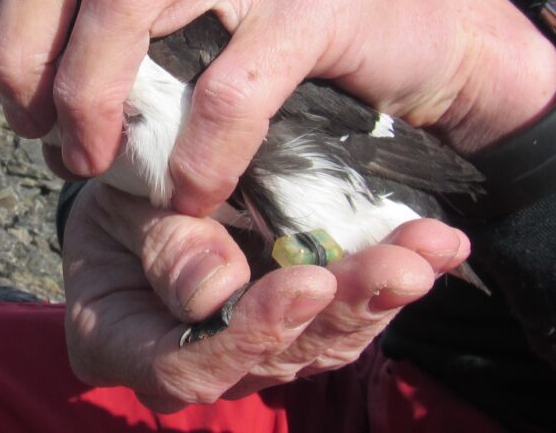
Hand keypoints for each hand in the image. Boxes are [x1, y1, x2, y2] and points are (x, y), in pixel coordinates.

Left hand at [0, 0, 555, 214]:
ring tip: (97, 165)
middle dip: (27, 49)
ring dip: (93, 94)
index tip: (26, 103)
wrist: (457, 38)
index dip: (16, 23)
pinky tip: (197, 192)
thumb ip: (165, 1)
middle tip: (41, 133)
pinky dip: (198, 153)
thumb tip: (70, 65)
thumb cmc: (332, 31)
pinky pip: (229, 85)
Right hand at [62, 180, 470, 411]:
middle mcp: (200, 362)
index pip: (189, 365)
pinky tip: (437, 245)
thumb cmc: (118, 197)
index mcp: (128, 344)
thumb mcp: (122, 204)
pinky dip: (391, 276)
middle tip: (401, 268)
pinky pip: (348, 311)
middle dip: (344, 311)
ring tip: (431, 250)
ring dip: (382, 294)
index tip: (306, 282)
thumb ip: (163, 244)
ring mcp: (255, 348)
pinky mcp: (299, 323)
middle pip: (277, 359)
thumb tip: (218, 290)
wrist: (141, 191)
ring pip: (325, 341)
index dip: (250, 333)